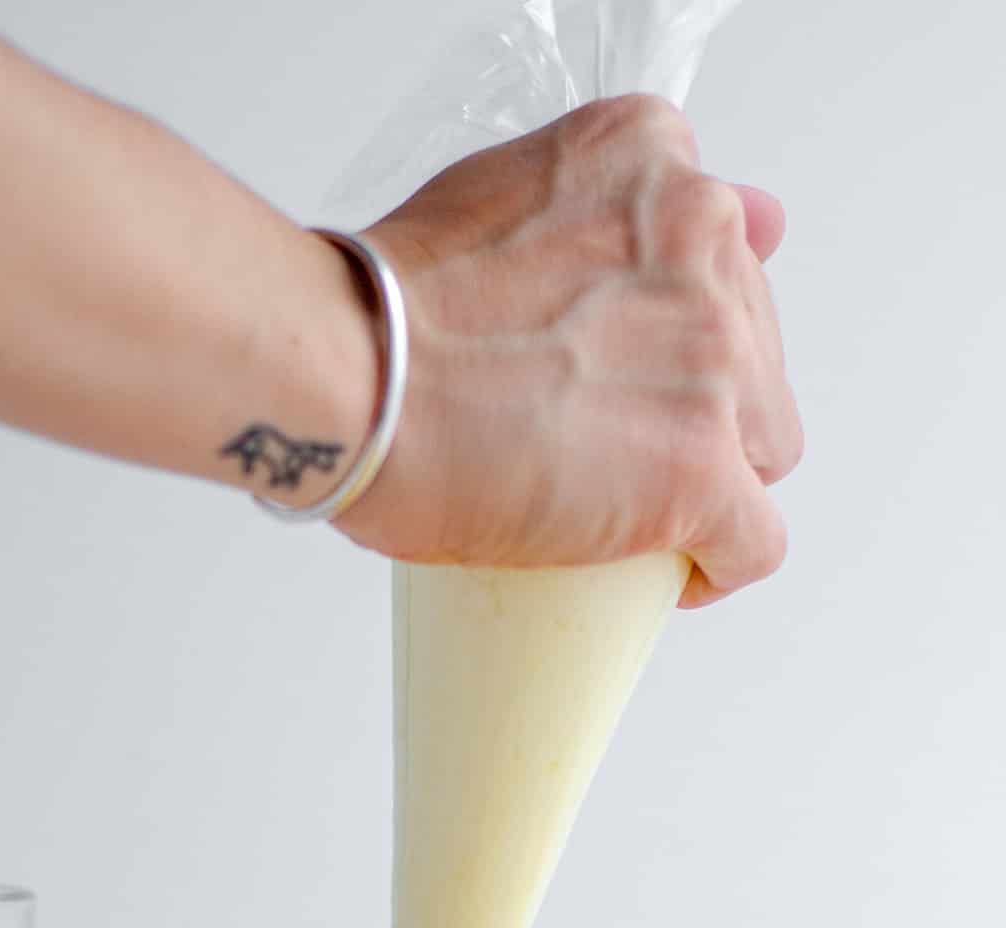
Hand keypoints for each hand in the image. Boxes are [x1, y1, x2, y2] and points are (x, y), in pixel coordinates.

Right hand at [338, 96, 802, 605]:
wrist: (351, 378)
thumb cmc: (388, 306)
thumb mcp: (510, 196)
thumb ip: (615, 207)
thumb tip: (754, 214)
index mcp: (656, 164)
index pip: (722, 262)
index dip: (683, 336)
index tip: (635, 375)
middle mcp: (705, 243)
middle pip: (753, 355)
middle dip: (702, 407)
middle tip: (613, 447)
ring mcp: (714, 362)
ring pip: (767, 448)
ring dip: (715, 482)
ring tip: (631, 510)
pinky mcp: (702, 469)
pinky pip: (755, 541)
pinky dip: (717, 566)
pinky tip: (671, 571)